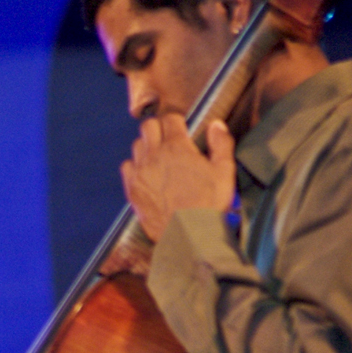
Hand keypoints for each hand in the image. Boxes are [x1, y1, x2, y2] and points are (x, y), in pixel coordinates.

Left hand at [120, 116, 235, 241]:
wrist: (187, 234)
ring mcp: (140, 172)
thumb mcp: (224, 171)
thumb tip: (216, 124)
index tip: (182, 128)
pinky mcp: (132, 188)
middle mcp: (154, 156)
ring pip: (136, 145)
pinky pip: (126, 166)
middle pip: (148, 126)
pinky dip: (134, 165)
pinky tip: (146, 172)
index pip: (170, 118)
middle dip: (159, 128)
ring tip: (158, 156)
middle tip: (169, 139)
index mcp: (177, 148)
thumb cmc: (209, 204)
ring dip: (146, 146)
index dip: (177, 121)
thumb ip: (221, 144)